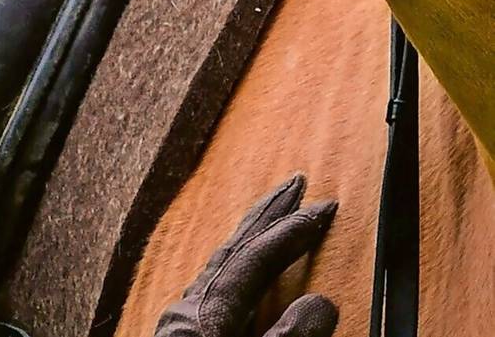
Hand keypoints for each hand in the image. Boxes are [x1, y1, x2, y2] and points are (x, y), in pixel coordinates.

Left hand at [155, 174, 338, 336]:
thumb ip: (289, 336)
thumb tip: (322, 301)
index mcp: (206, 311)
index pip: (255, 257)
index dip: (291, 230)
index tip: (324, 206)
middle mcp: (189, 307)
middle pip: (233, 247)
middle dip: (268, 214)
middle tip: (296, 182)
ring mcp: (181, 320)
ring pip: (219, 264)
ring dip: (251, 238)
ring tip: (272, 218)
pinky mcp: (180, 336)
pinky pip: (211, 286)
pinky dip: (235, 267)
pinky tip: (239, 273)